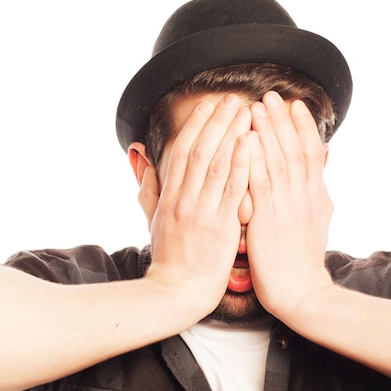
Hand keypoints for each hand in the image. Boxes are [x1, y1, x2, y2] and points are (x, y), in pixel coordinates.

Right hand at [144, 94, 251, 318]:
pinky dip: (241, 165)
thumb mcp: (152, 219)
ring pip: (217, 165)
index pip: (183, 151)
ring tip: (246, 111)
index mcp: (169, 196)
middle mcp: (184, 199)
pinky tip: (251, 144)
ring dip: (232, 134)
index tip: (209, 104)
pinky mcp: (220, 227)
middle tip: (232, 97)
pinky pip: (232, 191)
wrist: (177, 292)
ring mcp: (202, 212)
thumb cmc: (170, 257)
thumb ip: (148, 186)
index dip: (196, 124)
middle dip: (217, 121)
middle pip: (201, 150)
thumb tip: (139, 156)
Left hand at [246, 91, 334, 322]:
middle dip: (283, 120)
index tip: (294, 104)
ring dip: (268, 131)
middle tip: (274, 94)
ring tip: (257, 106)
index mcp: (316, 196)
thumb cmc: (303, 259)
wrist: (301, 292)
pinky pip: (260, 184)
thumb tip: (319, 168)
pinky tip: (245, 139)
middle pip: (295, 149)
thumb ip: (315, 191)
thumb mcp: (317, 221)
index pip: (311, 153)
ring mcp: (287, 207)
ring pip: (278, 161)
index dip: (303, 127)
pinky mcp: (268, 220)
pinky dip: (253, 160)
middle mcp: (305, 196)